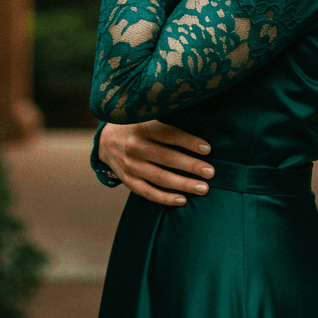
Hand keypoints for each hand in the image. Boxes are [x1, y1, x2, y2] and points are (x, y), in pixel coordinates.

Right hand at [98, 119, 214, 205]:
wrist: (106, 140)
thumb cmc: (136, 127)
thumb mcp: (146, 117)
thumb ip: (166, 121)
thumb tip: (199, 126)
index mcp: (142, 127)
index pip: (169, 135)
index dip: (189, 142)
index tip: (208, 149)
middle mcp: (135, 147)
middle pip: (167, 158)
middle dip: (192, 166)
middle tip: (211, 172)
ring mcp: (130, 166)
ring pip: (160, 178)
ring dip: (184, 184)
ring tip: (204, 188)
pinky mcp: (128, 181)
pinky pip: (148, 192)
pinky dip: (166, 198)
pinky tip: (183, 200)